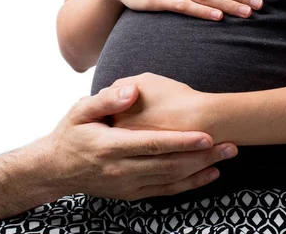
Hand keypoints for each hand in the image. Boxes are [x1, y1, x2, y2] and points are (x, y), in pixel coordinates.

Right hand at [37, 82, 237, 200]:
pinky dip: (189, 185)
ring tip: (225, 159)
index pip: (153, 144)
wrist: (55, 170)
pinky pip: (165, 191)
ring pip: (171, 180)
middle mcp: (122, 169)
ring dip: (201, 171)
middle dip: (202, 157)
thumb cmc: (71, 134)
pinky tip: (207, 176)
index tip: (207, 135)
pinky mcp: (132, 194)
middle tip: (230, 146)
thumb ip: (106, 100)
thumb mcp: (80, 111)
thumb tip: (131, 92)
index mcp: (111, 146)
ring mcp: (128, 185)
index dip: (182, 141)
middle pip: (169, 165)